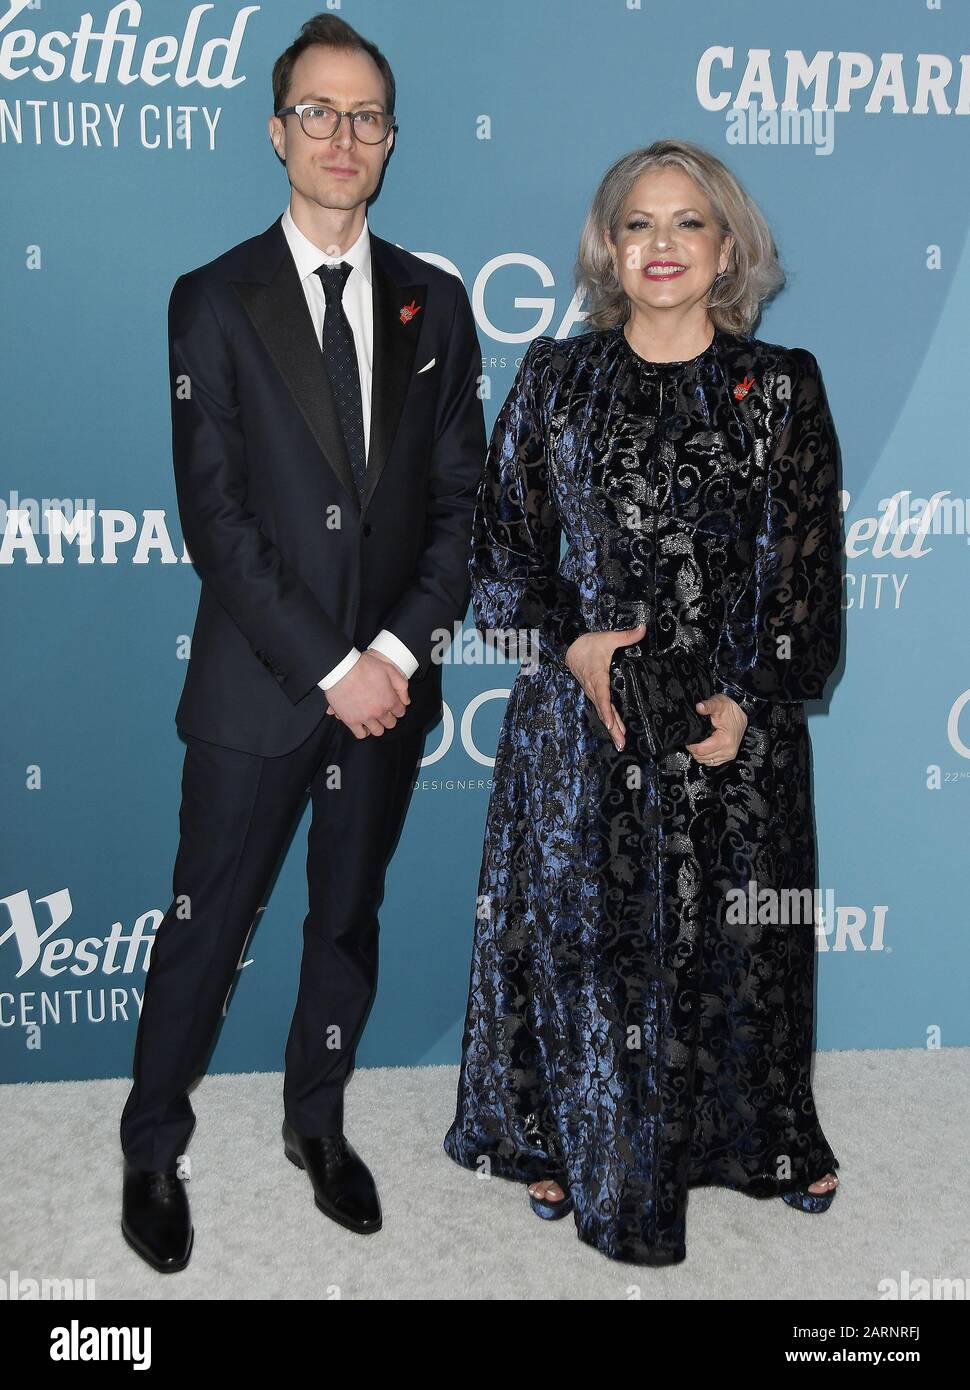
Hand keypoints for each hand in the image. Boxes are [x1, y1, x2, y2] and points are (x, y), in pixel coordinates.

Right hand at [324, 651, 408, 739]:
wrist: (341, 669)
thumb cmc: (363, 666)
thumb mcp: (389, 669)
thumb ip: (401, 685)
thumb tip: (406, 700)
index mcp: (389, 700)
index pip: (400, 712)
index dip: (397, 708)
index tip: (393, 705)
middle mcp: (379, 712)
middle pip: (390, 723)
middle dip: (388, 717)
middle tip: (382, 710)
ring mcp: (365, 718)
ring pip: (378, 731)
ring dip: (377, 725)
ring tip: (373, 718)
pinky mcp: (351, 721)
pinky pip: (361, 734)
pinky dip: (363, 731)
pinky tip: (363, 725)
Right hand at [564, 623, 646, 751]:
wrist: (571, 648)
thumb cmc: (589, 644)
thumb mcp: (608, 638)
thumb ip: (626, 636)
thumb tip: (643, 629)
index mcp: (598, 677)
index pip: (602, 696)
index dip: (606, 710)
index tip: (611, 723)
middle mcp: (594, 689)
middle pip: (604, 711)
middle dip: (612, 728)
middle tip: (621, 743)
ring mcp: (594, 693)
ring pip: (604, 713)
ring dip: (612, 729)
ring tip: (621, 743)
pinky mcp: (595, 694)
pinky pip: (603, 710)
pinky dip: (610, 722)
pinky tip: (618, 732)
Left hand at [685, 693, 746, 765]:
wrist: (741, 714)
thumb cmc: (730, 710)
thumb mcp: (719, 703)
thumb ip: (708, 705)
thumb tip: (699, 707)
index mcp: (725, 740)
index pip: (701, 750)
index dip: (691, 745)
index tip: (688, 739)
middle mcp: (729, 750)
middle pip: (702, 757)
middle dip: (693, 750)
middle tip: (691, 740)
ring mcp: (729, 755)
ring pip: (706, 761)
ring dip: (699, 754)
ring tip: (697, 743)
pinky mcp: (728, 756)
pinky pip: (712, 762)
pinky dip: (705, 756)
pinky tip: (703, 748)